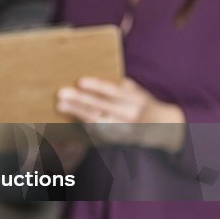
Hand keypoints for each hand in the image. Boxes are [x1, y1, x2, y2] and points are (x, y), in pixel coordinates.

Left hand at [56, 77, 184, 150]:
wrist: (159, 127)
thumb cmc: (141, 103)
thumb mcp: (136, 91)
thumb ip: (120, 86)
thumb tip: (95, 80)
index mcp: (136, 100)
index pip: (113, 92)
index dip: (96, 86)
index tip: (80, 81)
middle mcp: (130, 115)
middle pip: (101, 106)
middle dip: (80, 100)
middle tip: (62, 93)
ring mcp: (122, 129)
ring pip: (95, 120)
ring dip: (76, 112)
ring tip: (60, 105)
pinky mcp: (116, 139)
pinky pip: (96, 130)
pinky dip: (82, 121)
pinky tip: (70, 114)